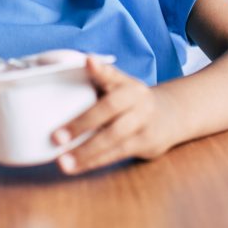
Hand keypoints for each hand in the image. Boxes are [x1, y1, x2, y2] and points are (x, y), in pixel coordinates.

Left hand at [51, 56, 174, 174]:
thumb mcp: (119, 86)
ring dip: (86, 152)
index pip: (112, 74)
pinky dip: (95, 161)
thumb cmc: (130, 100)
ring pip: (113, 137)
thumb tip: (62, 80)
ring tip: (62, 162)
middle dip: (82, 124)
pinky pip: (117, 153)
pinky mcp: (146, 142)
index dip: (100, 70)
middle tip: (56, 137)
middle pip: (109, 109)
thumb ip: (96, 82)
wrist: (171, 115)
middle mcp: (137, 98)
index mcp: (126, 82)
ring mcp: (143, 121)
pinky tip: (78, 166)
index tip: (88, 61)